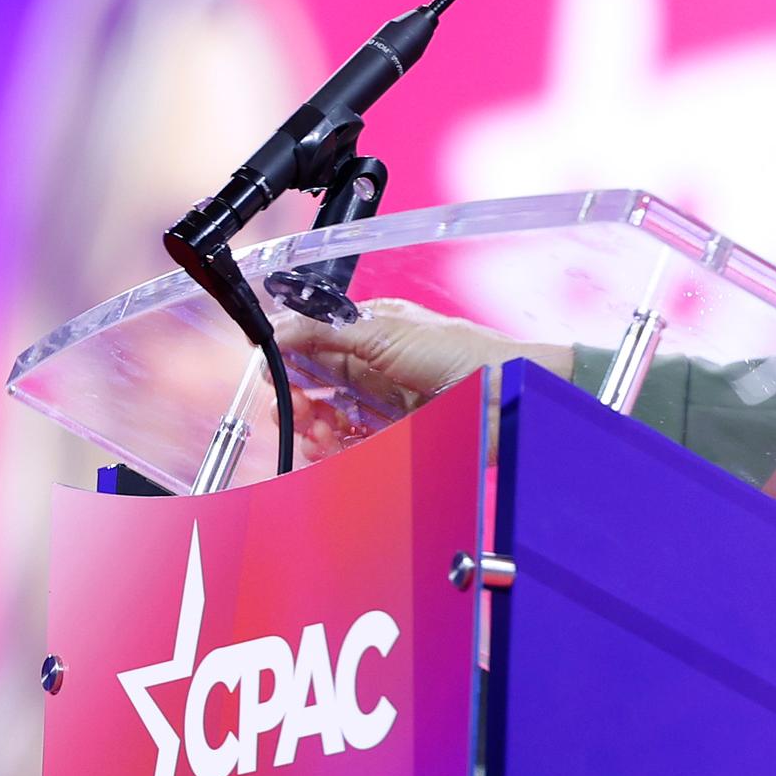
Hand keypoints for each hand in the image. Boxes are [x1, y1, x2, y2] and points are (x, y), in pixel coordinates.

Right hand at [274, 298, 536, 434]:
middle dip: (296, 395)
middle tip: (289, 406)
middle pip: (318, 384)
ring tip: (312, 431)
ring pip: (332, 418)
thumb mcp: (386, 330)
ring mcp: (386, 405)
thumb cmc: (460, 354)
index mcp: (375, 331)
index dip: (291, 356)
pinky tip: (326, 448)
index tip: (270, 368)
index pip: (318, 342)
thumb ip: (329, 330)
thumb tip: (281, 326)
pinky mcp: (396, 439)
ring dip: (312, 425)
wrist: (506, 397)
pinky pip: (353, 447)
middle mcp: (377, 368)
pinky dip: (333, 449)